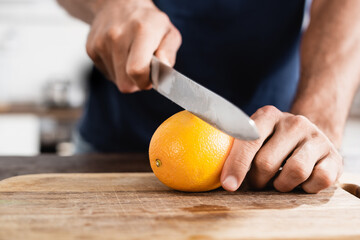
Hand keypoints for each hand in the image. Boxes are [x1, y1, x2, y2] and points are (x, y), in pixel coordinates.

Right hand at [86, 0, 181, 91]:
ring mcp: (101, 42)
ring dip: (126, 76)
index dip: (145, 81)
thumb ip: (168, 53)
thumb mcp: (169, 33)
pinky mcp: (91, 49)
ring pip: (116, 81)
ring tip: (131, 58)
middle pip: (125, 83)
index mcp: (141, 30)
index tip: (151, 77)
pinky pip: (108, 74)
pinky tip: (121, 55)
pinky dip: (116, 70)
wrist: (120, 4)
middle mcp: (117, 35)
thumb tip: (163, 67)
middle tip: (144, 69)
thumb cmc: (149, 23)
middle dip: (137, 82)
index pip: (137, 70)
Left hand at [220, 105, 342, 192]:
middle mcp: (294, 122)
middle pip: (266, 162)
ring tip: (280, 180)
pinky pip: (317, 181)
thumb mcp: (254, 138)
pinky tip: (302, 181)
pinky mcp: (334, 156)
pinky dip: (306, 188)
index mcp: (268, 115)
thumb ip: (236, 149)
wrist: (311, 139)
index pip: (248, 141)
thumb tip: (220, 177)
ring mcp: (316, 137)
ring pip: (294, 172)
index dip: (236, 164)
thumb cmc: (272, 144)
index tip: (228, 185)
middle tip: (258, 182)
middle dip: (257, 180)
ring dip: (281, 185)